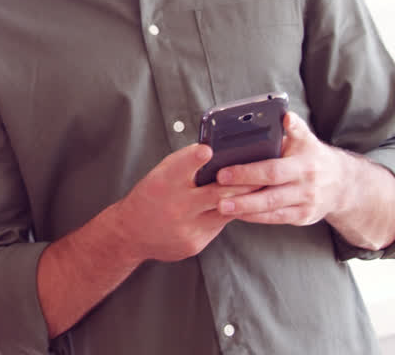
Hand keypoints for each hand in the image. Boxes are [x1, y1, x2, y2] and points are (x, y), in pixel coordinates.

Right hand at [115, 143, 259, 262]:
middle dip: (243, 182)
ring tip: (262, 187)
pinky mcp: (195, 243)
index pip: (180, 167)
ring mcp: (186, 227)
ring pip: (225, 210)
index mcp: (163, 183)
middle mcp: (175, 206)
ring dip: (245, 198)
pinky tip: (240, 205)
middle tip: (263, 172)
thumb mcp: (160, 174)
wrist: (131, 233)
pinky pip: (220, 225)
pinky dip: (230, 213)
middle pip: (217, 193)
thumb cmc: (150, 196)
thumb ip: (185, 163)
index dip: (194, 158)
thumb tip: (217, 150)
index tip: (208, 150)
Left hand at [215, 112, 349, 224]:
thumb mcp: (306, 139)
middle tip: (216, 190)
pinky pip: (275, 219)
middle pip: (270, 191)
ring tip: (221, 206)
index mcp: (304, 163)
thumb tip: (284, 115)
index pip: (273, 169)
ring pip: (271, 208)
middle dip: (241, 192)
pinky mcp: (303, 217)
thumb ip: (293, 128)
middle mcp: (306, 185)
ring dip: (245, 208)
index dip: (248, 172)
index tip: (223, 172)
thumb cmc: (312, 156)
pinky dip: (255, 217)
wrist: (342, 184)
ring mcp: (305, 203)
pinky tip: (237, 214)